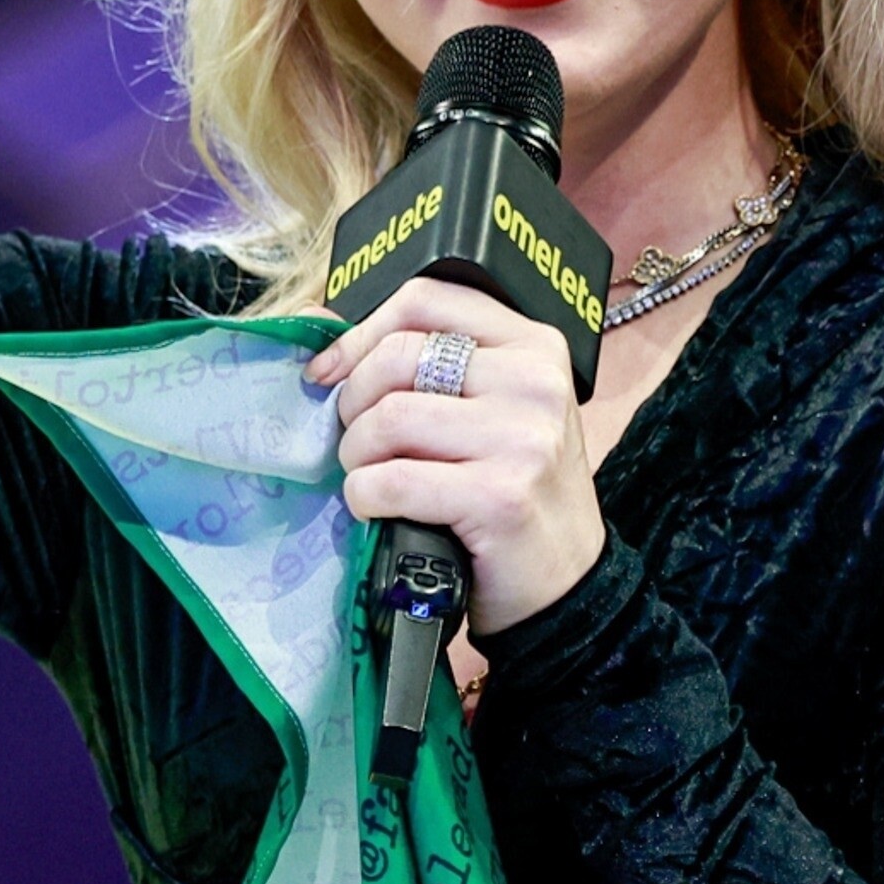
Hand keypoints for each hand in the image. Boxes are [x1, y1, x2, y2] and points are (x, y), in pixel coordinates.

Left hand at [311, 276, 603, 635]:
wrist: (567, 585)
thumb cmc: (515, 490)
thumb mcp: (490, 410)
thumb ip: (425, 363)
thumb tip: (316, 316)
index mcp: (532, 345)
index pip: (425, 299)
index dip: (360, 331)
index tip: (329, 372)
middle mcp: (534, 380)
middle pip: (397, 356)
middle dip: (353, 403)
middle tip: (357, 443)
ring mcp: (522, 438)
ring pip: (389, 418)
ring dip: (356, 456)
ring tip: (369, 477)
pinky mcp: (499, 496)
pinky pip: (393, 479)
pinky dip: (365, 497)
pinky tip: (378, 509)